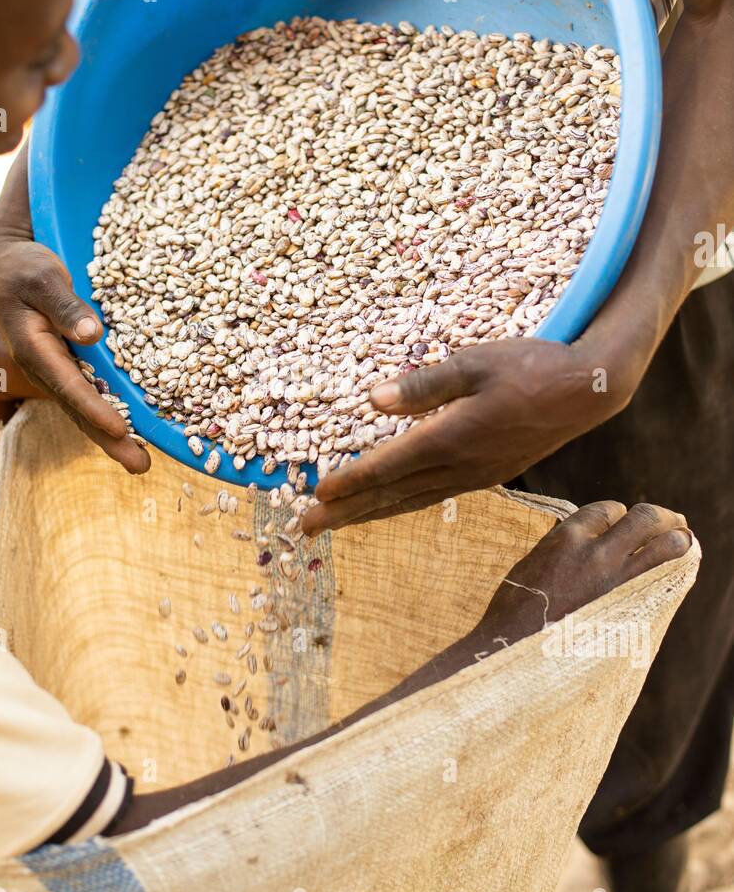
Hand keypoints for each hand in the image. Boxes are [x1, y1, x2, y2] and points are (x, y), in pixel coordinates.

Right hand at [0, 146, 149, 473]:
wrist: (8, 265)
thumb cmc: (24, 268)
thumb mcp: (40, 278)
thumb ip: (64, 305)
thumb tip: (92, 334)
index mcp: (35, 351)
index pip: (70, 387)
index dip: (96, 409)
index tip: (122, 430)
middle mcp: (48, 369)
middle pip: (81, 411)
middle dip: (111, 440)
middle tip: (141, 467)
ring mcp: (61, 370)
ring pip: (90, 407)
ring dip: (116, 435)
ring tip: (144, 461)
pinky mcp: (73, 364)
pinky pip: (96, 391)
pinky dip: (116, 410)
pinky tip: (142, 426)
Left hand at [303, 334, 638, 535]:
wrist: (588, 391)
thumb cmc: (530, 366)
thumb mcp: (475, 362)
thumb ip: (422, 384)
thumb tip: (372, 400)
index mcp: (453, 437)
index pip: (389, 466)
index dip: (350, 481)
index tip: (315, 493)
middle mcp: (461, 465)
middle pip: (392, 495)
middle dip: (345, 512)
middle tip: (304, 529)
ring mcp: (477, 475)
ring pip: (411, 501)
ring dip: (369, 515)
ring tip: (334, 526)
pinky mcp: (489, 475)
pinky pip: (434, 497)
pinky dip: (401, 506)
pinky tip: (387, 508)